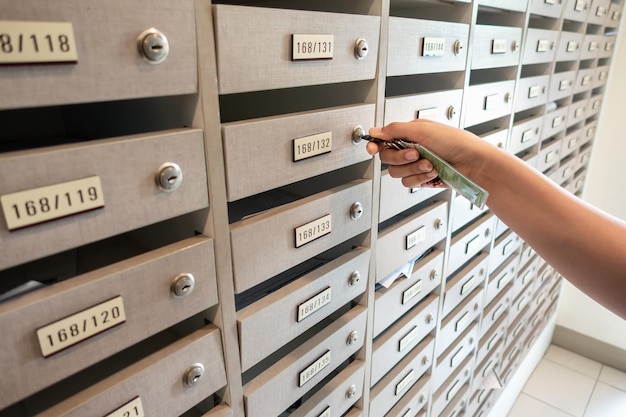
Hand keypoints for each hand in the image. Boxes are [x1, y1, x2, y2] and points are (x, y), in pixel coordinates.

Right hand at [366, 119, 487, 187]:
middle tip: (416, 153)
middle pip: (387, 158)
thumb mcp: (423, 129)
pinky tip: (433, 173)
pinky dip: (420, 178)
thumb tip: (375, 131)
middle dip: (401, 157)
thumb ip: (395, 130)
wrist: (474, 163)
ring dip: (414, 169)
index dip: (375, 145)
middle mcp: (411, 148)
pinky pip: (408, 182)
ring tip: (430, 164)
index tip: (372, 149)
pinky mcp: (422, 179)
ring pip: (397, 172)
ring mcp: (416, 165)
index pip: (384, 140)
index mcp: (410, 133)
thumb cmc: (455, 142)